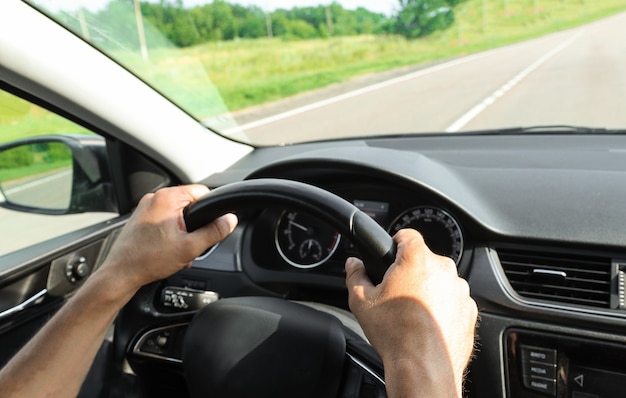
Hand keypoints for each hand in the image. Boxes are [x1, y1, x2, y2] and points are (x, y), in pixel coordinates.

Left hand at [101, 184, 236, 291]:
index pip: (201, 192)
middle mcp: (155, 198)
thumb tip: (230, 220)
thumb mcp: (190, 247)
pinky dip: (171, 232)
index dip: (210, 209)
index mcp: (167, 198)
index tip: (209, 226)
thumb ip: (214, 232)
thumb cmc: (148, 260)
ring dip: (183, 230)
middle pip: (190, 204)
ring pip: (177, 213)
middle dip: (195, 224)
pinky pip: (165, 219)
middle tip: (190, 242)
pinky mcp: (141, 218)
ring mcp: (146, 208)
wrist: (121, 273)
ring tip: (178, 248)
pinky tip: (169, 249)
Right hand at [345, 229, 476, 397]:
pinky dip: (443, 307)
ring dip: (428, 289)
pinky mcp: (469, 309)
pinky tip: (427, 323)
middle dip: (410, 272)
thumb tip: (353, 264)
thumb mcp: (361, 301)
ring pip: (440, 280)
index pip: (407, 235)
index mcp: (417, 259)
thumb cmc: (394, 334)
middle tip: (396, 293)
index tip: (390, 254)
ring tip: (412, 312)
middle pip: (424, 260)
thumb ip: (355, 275)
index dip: (395, 242)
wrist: (423, 366)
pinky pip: (453, 300)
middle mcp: (443, 269)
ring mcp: (460, 290)